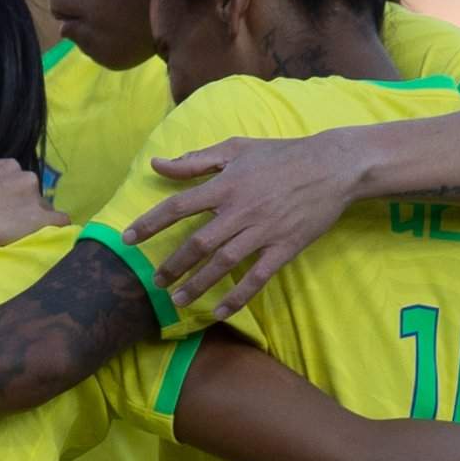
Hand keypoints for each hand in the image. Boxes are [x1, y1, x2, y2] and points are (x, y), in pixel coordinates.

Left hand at [136, 132, 378, 318]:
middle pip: (197, 243)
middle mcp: (240, 210)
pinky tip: (218, 311)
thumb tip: (158, 163)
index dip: (149, 224)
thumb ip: (195, 160)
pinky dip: (237, 297)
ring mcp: (263, 231)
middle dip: (171, 265)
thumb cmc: (281, 155)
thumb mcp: (237, 148)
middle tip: (154, 281)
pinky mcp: (284, 248)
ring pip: (222, 264)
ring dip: (196, 285)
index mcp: (226, 184)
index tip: (126, 239)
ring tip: (177, 300)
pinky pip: (257, 278)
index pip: (177, 206)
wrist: (333, 166)